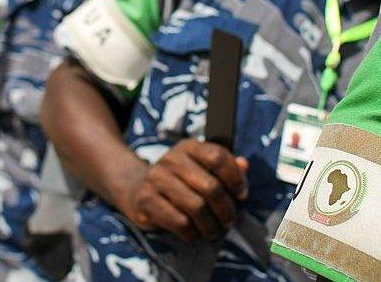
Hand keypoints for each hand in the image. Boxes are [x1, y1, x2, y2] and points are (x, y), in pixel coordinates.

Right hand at [117, 140, 248, 241]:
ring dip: (210, 225)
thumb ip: (225, 166)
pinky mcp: (146, 200)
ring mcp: (156, 179)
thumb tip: (244, 165)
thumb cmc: (178, 181)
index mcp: (188, 147)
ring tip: (213, 230)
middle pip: (211, 187)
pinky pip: (180, 222)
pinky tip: (193, 232)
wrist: (135, 188)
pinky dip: (192, 232)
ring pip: (197, 207)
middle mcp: (171, 159)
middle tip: (229, 220)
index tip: (241, 194)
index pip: (217, 157)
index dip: (235, 178)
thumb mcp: (199, 168)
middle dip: (226, 209)